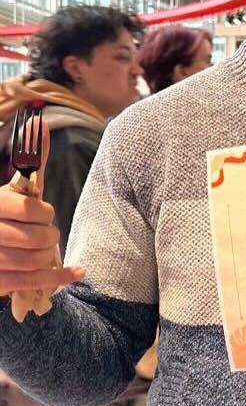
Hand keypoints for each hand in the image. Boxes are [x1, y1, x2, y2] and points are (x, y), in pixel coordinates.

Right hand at [0, 123, 84, 305]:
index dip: (43, 213)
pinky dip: (60, 277)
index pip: (28, 209)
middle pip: (36, 237)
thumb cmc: (2, 215)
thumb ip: (29, 161)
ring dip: (50, 256)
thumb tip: (40, 123)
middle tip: (46, 234)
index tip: (43, 214)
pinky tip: (77, 272)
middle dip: (48, 236)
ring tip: (47, 250)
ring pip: (36, 260)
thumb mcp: (10, 189)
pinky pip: (35, 282)